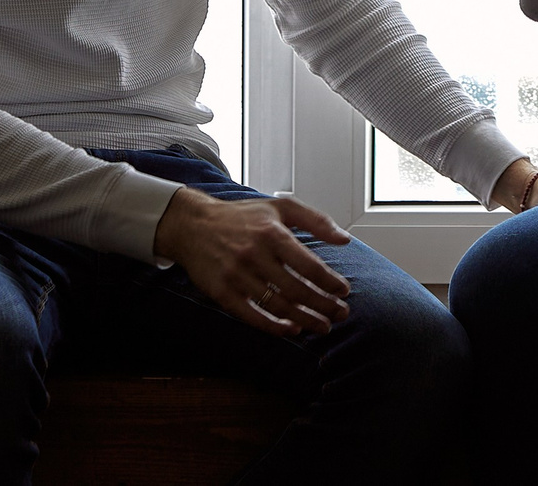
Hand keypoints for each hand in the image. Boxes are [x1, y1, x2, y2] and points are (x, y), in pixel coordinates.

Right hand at [153, 186, 354, 336]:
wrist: (193, 225)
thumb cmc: (242, 216)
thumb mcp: (280, 207)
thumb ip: (315, 220)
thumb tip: (345, 240)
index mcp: (272, 233)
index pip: (309, 265)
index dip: (330, 282)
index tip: (344, 291)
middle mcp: (254, 255)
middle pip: (297, 290)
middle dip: (324, 306)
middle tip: (341, 315)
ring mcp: (236, 276)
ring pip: (278, 306)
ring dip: (305, 320)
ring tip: (323, 326)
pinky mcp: (222, 293)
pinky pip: (252, 316)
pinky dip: (274, 327)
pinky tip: (292, 330)